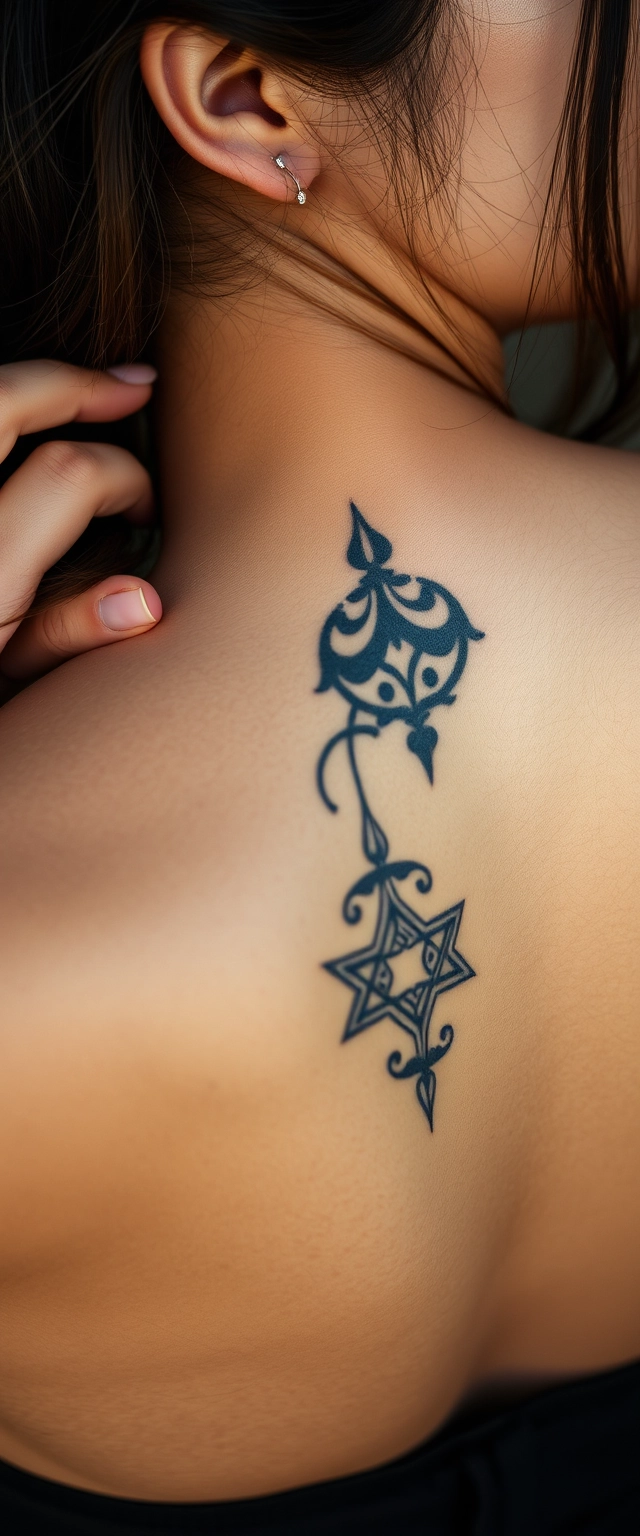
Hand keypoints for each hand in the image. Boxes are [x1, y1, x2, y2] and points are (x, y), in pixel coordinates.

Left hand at [0, 360, 161, 697]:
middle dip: (77, 384)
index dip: (126, 478)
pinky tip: (11, 427)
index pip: (71, 476)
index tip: (144, 506)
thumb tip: (143, 601)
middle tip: (131, 388)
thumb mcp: (3, 692)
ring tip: (66, 391)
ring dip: (19, 389)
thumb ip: (63, 635)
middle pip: (5, 399)